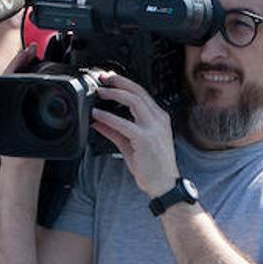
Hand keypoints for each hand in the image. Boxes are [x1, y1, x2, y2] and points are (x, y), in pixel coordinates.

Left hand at [88, 71, 179, 198]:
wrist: (164, 185)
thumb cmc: (153, 167)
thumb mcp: (130, 145)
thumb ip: (114, 131)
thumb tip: (97, 121)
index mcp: (159, 118)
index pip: (141, 93)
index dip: (124, 83)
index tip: (109, 78)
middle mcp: (158, 120)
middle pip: (138, 91)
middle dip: (118, 81)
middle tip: (103, 78)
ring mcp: (153, 129)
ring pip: (133, 101)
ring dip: (114, 93)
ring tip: (100, 91)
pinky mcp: (145, 139)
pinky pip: (124, 123)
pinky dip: (109, 116)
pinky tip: (98, 114)